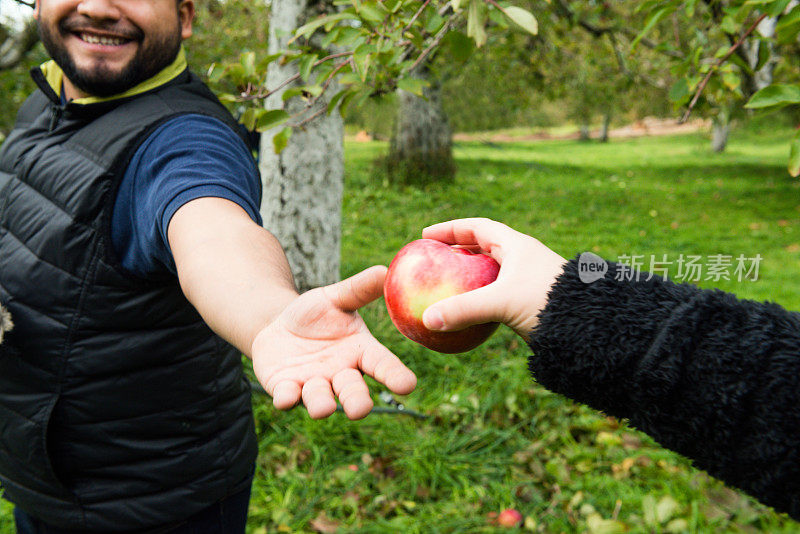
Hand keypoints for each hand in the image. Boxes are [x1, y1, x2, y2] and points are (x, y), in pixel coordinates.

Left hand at [251, 266, 416, 419]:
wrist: (278, 327)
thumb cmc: (315, 314)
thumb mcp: (336, 297)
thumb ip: (361, 288)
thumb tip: (387, 269)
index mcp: (360, 352)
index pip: (382, 365)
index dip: (395, 376)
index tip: (408, 385)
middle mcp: (340, 374)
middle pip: (353, 393)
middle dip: (356, 402)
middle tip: (359, 409)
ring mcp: (313, 385)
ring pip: (321, 401)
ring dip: (322, 404)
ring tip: (323, 407)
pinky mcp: (286, 389)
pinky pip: (287, 398)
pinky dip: (287, 399)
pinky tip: (286, 398)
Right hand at [420, 218, 566, 340]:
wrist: (589, 326)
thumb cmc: (547, 303)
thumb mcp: (501, 303)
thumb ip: (463, 310)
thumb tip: (427, 320)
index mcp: (517, 246)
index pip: (477, 227)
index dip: (450, 229)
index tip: (426, 234)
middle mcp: (522, 259)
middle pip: (483, 247)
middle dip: (457, 250)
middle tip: (433, 258)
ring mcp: (526, 280)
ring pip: (490, 273)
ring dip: (468, 276)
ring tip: (445, 285)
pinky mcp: (529, 301)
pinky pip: (496, 295)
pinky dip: (478, 300)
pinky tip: (465, 316)